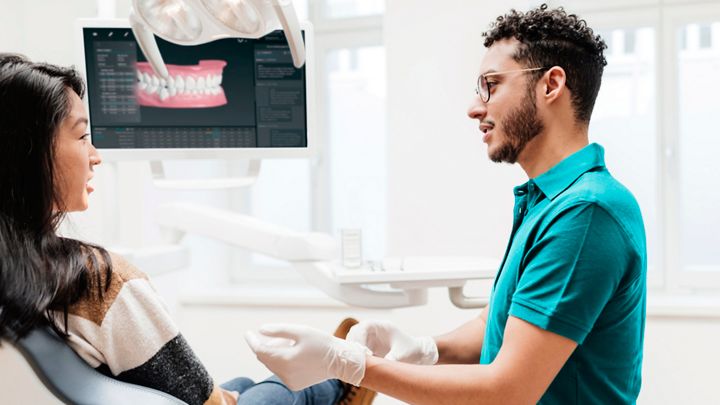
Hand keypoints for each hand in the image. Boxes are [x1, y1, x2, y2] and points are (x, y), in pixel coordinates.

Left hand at [244, 323, 368, 390]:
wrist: (340, 361)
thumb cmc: (322, 343)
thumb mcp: (300, 331)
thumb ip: (279, 330)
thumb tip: (260, 330)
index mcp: (286, 360)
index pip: (260, 350)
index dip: (252, 341)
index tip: (248, 333)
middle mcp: (285, 374)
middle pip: (265, 358)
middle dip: (267, 345)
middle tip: (282, 336)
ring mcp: (290, 382)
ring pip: (272, 365)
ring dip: (275, 353)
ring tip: (292, 344)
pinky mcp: (294, 385)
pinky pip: (281, 372)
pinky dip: (282, 362)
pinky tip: (295, 354)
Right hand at [346, 320, 437, 364]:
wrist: (418, 353)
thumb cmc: (411, 350)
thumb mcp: (402, 355)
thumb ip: (391, 359)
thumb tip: (379, 368)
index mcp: (383, 326)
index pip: (365, 326)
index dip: (360, 337)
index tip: (363, 351)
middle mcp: (375, 330)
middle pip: (356, 332)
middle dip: (354, 344)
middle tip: (357, 358)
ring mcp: (372, 338)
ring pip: (355, 340)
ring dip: (354, 350)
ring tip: (358, 362)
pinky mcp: (370, 346)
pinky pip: (358, 348)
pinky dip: (357, 355)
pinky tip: (360, 365)